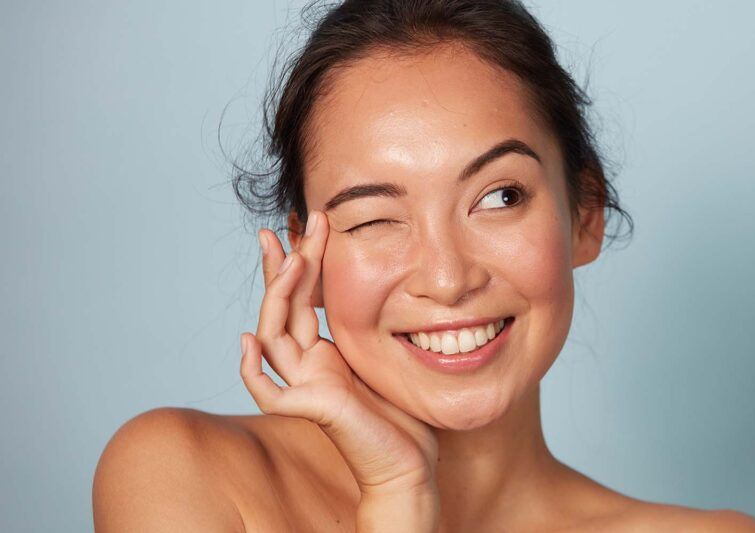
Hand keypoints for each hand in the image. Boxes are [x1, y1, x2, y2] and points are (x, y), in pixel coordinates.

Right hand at [239, 210, 438, 498]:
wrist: (409, 462)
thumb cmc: (404, 415)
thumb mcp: (388, 354)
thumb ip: (374, 327)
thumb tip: (391, 280)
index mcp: (326, 353)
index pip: (304, 299)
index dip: (302, 262)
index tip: (308, 223)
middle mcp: (309, 366)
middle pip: (284, 308)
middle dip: (286, 265)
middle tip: (287, 224)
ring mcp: (305, 387)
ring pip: (273, 337)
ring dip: (278, 296)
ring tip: (292, 258)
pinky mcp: (308, 410)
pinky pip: (268, 392)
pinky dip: (252, 368)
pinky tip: (249, 340)